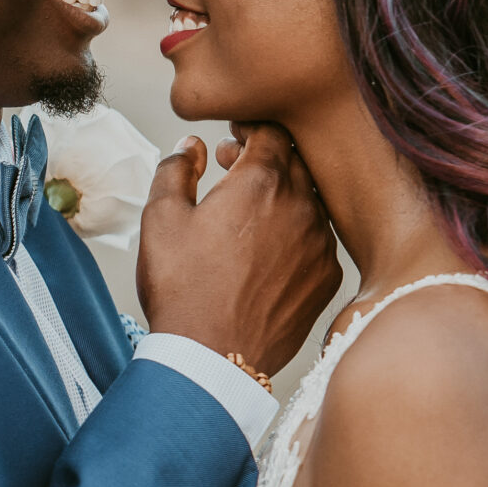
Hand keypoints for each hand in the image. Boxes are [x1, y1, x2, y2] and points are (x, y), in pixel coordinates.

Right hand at [134, 122, 339, 376]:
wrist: (214, 358)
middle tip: (233, 168)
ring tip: (248, 213)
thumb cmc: (182, 288)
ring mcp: (320, 244)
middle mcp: (301, 206)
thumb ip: (175, 169)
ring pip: (310, 199)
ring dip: (283, 195)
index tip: (231, 140)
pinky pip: (318, 239)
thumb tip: (191, 147)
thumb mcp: (160, 219)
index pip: (272, 131)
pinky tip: (267, 249)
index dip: (250, 128)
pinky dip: (296, 231)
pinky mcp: (326, 278)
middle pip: (296, 161)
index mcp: (261, 182)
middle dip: (266, 156)